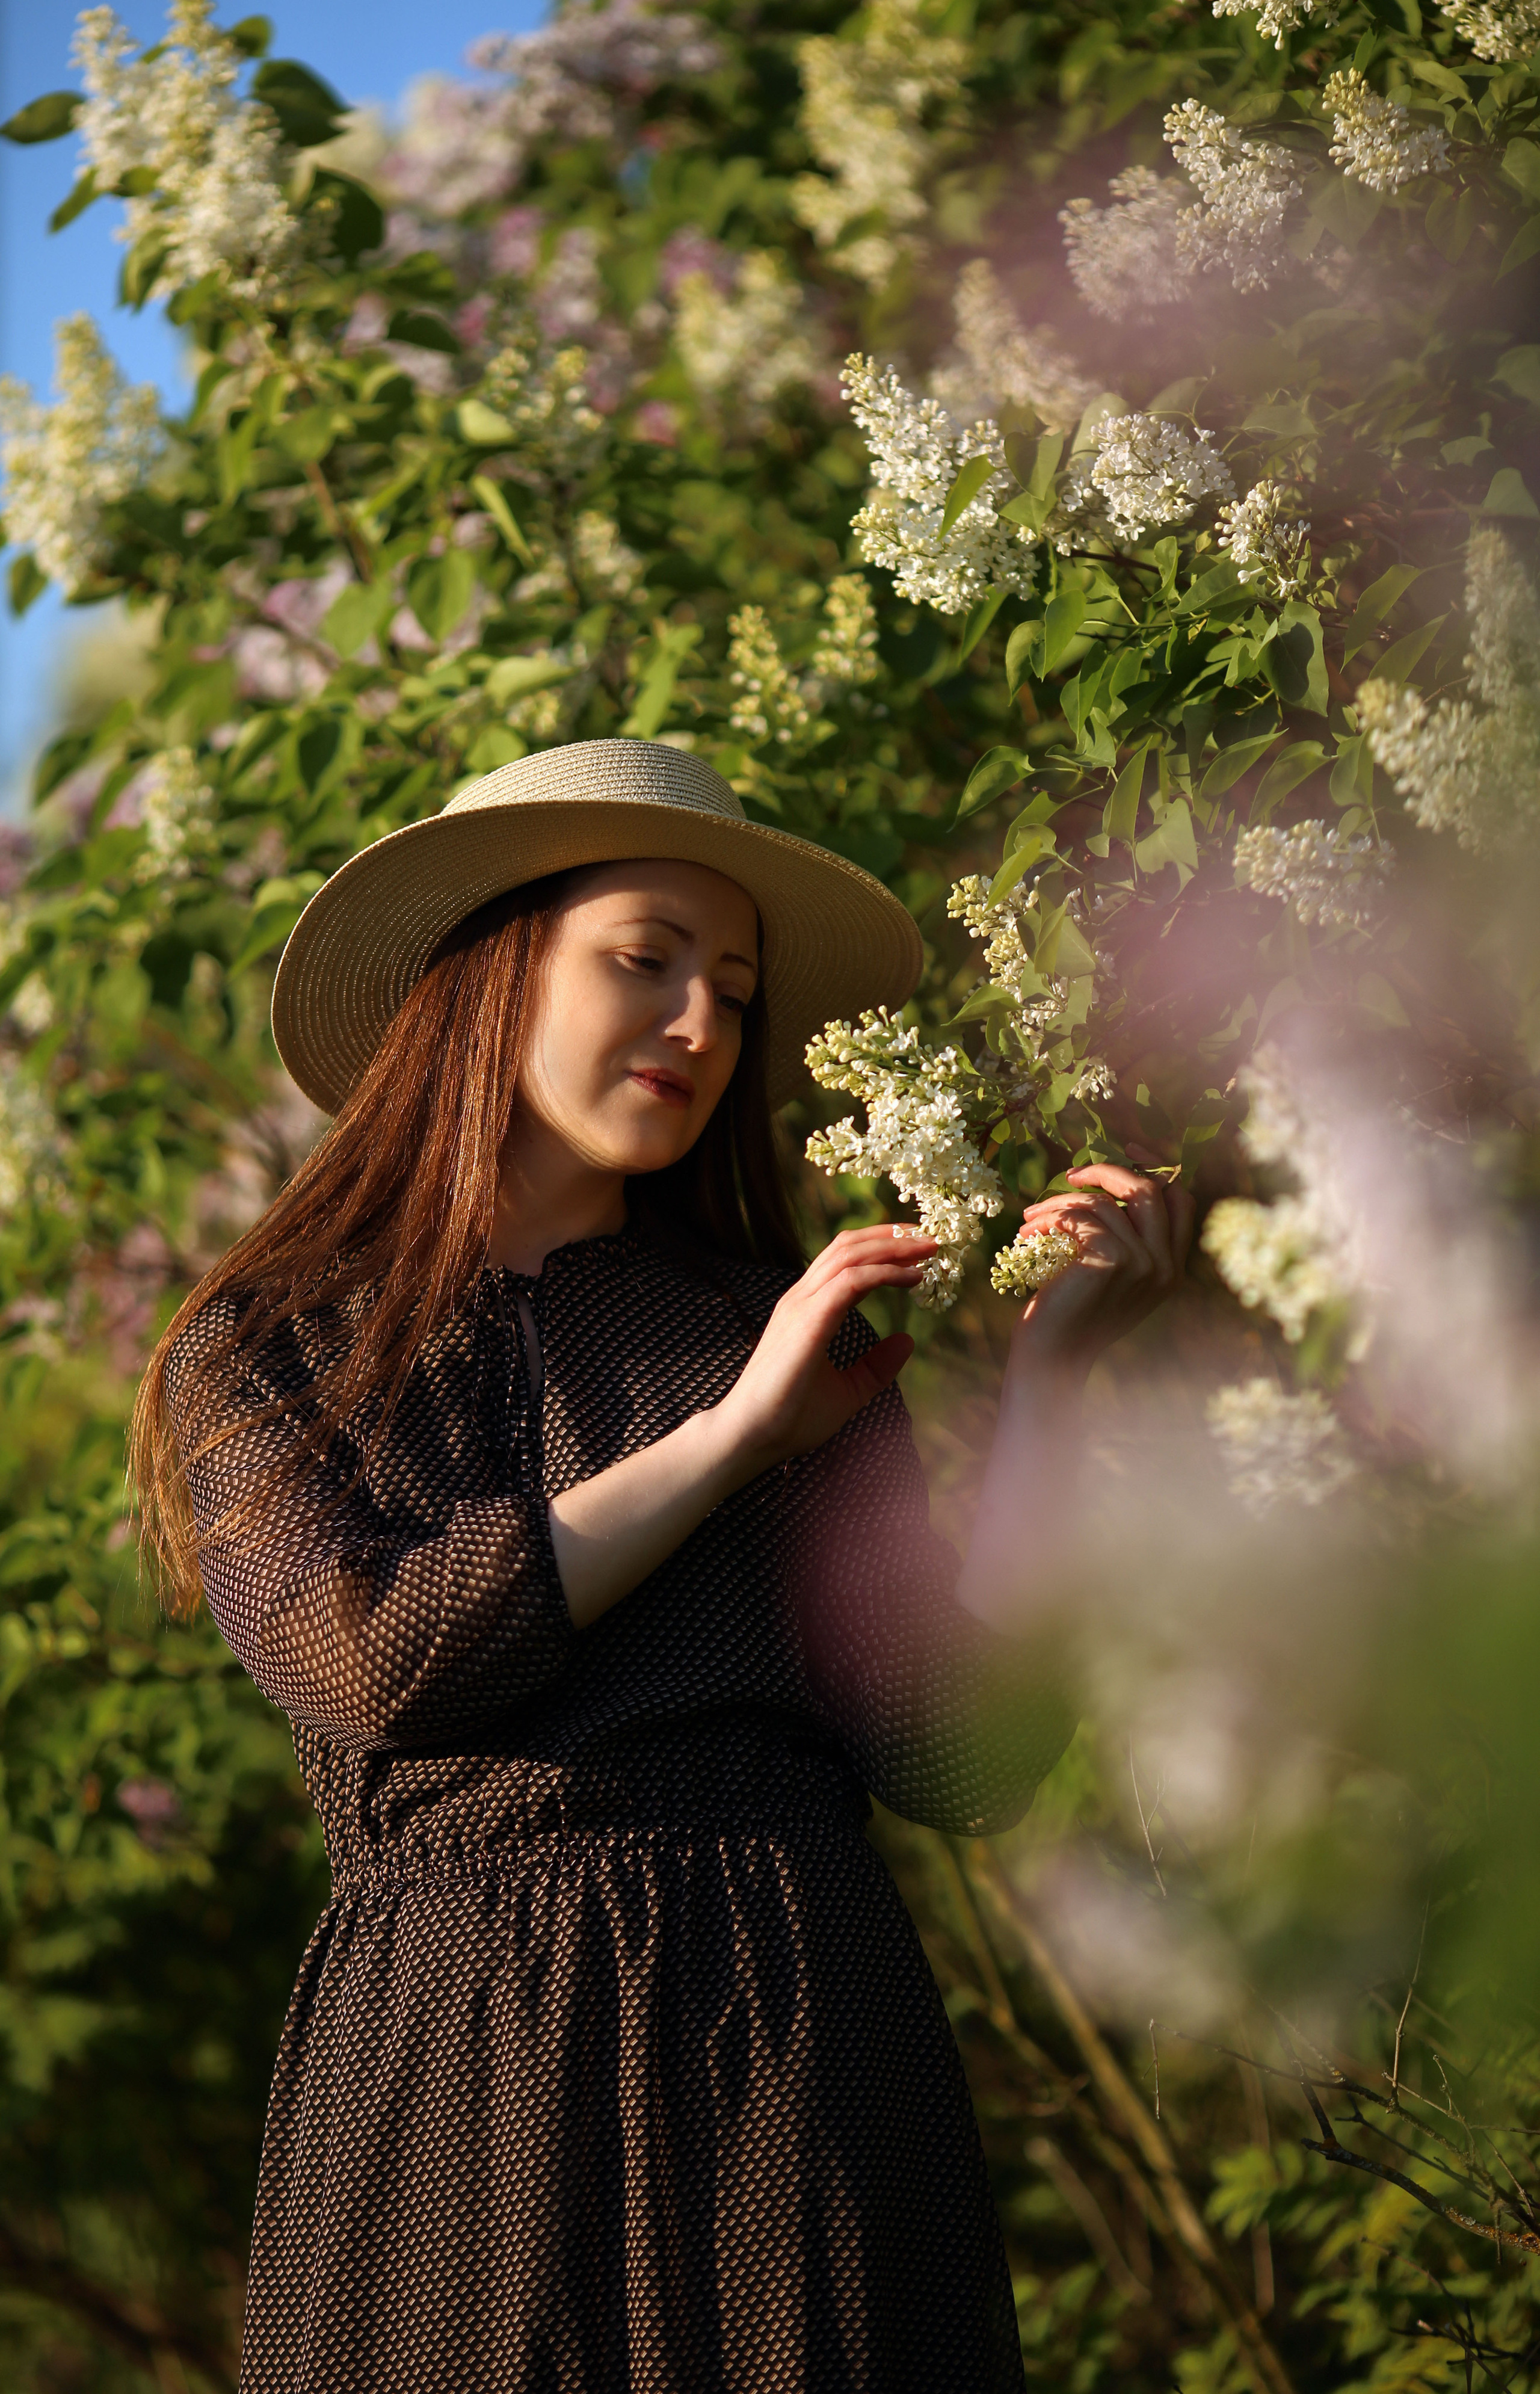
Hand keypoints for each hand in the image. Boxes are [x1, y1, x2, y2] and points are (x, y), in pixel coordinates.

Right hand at [714, 1223, 933, 1470]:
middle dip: (892, 1237)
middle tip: (930, 1236)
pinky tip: (912, 1277)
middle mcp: (801, 1299)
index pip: (844, 1260)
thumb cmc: (790, 1417)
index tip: (918, 1249)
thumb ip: (876, 1367)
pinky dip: (884, 1273)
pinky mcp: (807, 1321)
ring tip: (928, 1247)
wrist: (750, 1437)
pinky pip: (851, 1282)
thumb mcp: (848, 1391)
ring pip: (849, 1255)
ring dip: (892, 1247)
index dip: (882, 1247)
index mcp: (806, 1309)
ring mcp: (801, 1306)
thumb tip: (907, 1340)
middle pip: (847, 1247)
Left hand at [1007, 1150, 1194, 1369]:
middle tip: (1071, 1174)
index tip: (1125, 1153)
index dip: (1155, 1169)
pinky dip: (1049, 1218)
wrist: (1053, 1356)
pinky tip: (1028, 1231)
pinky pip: (1080, 1217)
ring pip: (1103, 1203)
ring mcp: (1144, 1263)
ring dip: (1060, 1202)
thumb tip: (1106, 1181)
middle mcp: (1166, 1265)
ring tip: (1032, 1217)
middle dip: (1107, 1172)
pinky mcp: (1113, 1260)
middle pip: (1149, 1189)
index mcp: (1172, 1268)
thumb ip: (1124, 1236)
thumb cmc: (1072, 1313)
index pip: (1181, 1201)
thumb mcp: (1109, 1274)